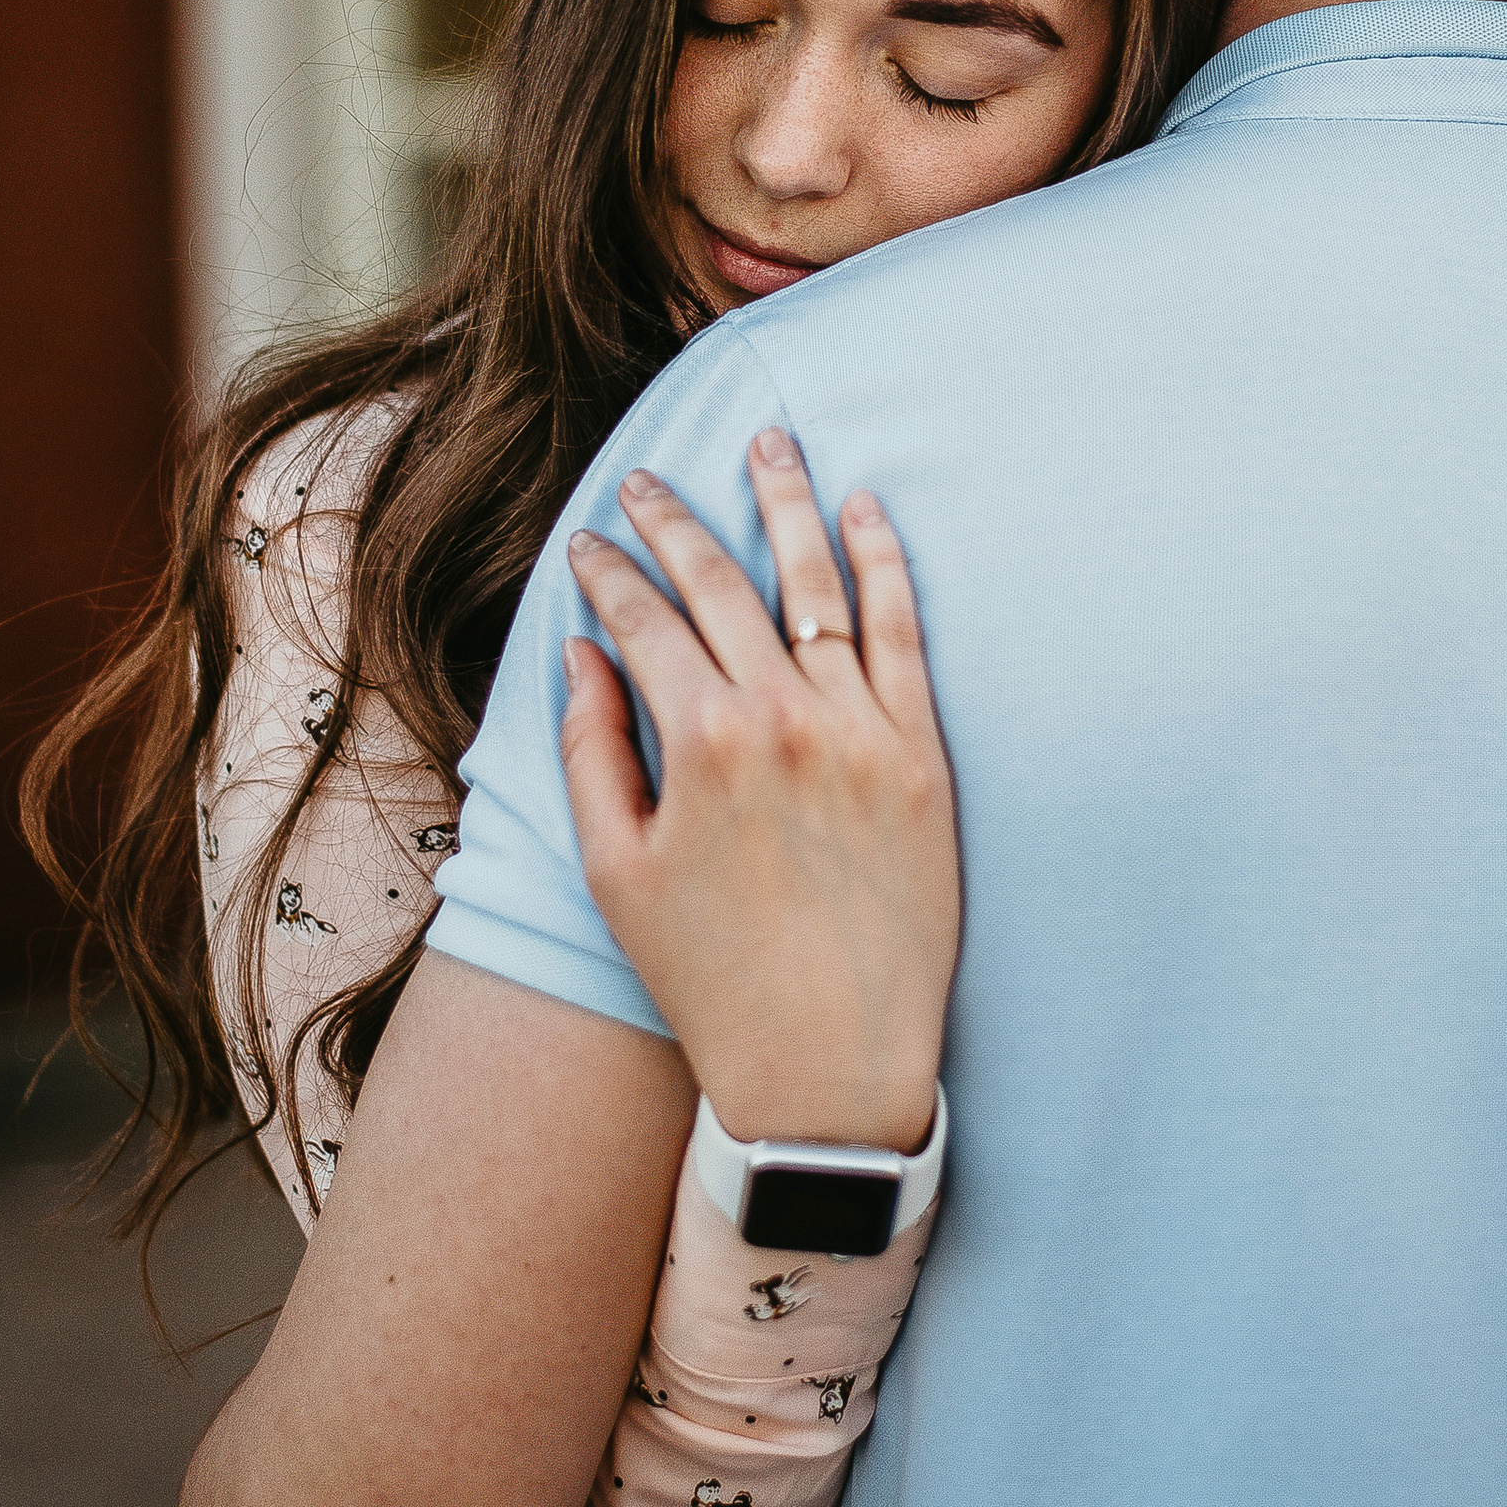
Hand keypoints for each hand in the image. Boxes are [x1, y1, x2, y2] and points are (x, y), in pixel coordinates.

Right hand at [559, 431, 958, 1153]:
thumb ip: (590, 750)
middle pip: (721, 582)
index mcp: (697, 741)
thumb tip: (582, 653)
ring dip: (786, 503)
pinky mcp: (923, 754)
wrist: (830, 1063)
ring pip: (817, 583)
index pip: (642, 619)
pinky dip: (883, 561)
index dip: (609, 571)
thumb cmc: (708, 978)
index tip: (591, 540)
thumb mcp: (617, 869)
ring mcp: (861, 729)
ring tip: (767, 442)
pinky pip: (903, 631)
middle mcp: (781, 716)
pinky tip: (863, 511)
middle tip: (652, 476)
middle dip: (676, 519)